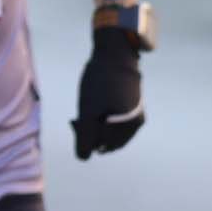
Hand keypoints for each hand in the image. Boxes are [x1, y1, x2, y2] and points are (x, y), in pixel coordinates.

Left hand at [73, 28, 143, 157]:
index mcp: (127, 126)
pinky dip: (104, 117)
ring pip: (111, 131)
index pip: (101, 146)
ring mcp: (136, 115)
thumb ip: (84, 137)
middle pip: (108, 140)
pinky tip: (95, 106)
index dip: (85, 136)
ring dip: (96, 124)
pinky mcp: (132, 106)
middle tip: (77, 118)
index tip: (75, 121)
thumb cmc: (100, 81)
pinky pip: (116, 121)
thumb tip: (84, 157)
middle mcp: (136, 123)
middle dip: (90, 131)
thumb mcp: (87, 110)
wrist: (115, 52)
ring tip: (86, 110)